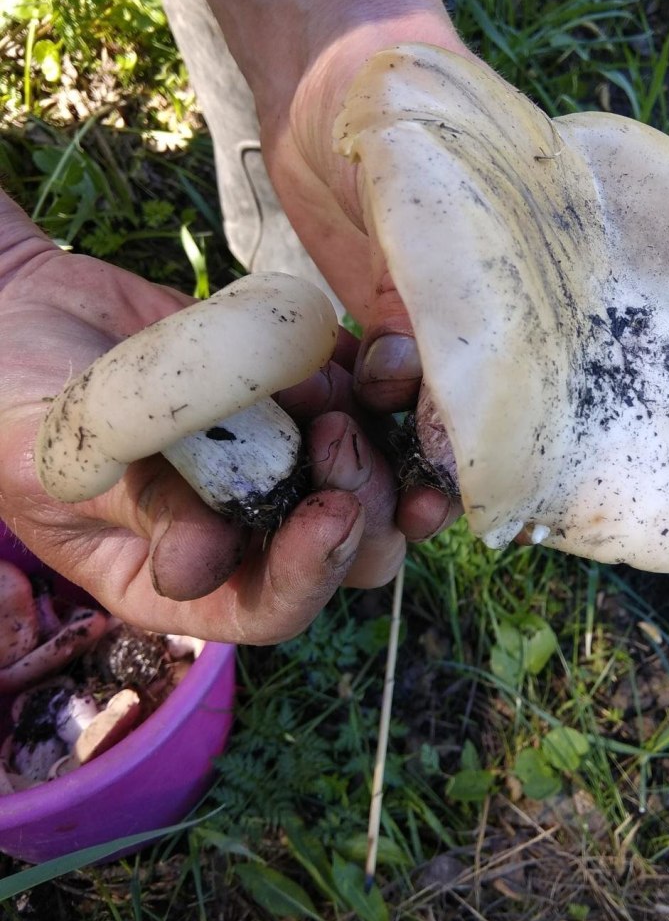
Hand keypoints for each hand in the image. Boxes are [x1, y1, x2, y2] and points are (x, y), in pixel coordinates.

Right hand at [0, 191, 422, 642]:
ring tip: (334, 386)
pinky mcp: (295, 392)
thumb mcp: (64, 468)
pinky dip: (381, 381)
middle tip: (336, 435)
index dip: (312, 573)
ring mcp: (277, 458)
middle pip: (348, 550)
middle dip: (363, 502)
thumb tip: (198, 570)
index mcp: (178, 577)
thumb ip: (140, 510)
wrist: (22, 312)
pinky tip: (368, 351)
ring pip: (376, 476)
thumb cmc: (15, 404)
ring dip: (379, 439)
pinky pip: (369, 400)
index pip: (268, 608)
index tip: (331, 512)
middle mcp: (243, 526)